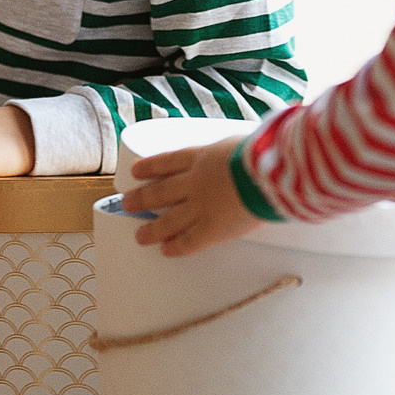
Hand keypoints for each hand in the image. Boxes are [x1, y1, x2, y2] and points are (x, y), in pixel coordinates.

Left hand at [124, 138, 262, 257]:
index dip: (150, 167)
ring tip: (140, 236)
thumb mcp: (245, 143)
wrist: (267, 172)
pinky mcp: (212, 229)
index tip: (136, 171)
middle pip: (160, 191)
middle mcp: (194, 182)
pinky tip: (166, 250)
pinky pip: (189, 241)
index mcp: (202, 156)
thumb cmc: (264, 154)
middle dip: (142, 198)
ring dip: (152, 229)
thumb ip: (238, 152)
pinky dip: (176, 246)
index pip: (168, 161)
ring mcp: (200, 207)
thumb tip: (248, 153)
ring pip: (168, 220)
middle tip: (127, 203)